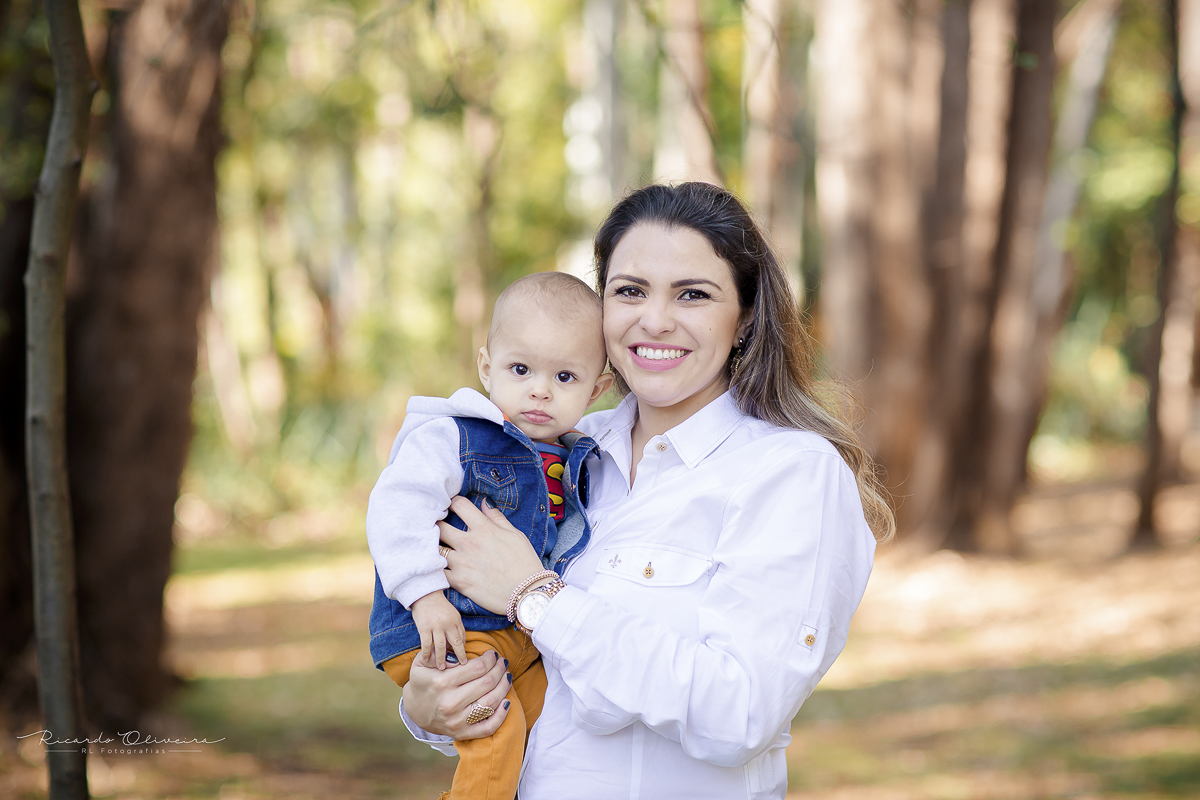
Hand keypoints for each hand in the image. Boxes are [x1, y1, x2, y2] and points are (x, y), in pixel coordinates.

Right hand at [402, 649, 512, 739]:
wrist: (414, 710)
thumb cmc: (422, 682)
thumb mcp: (422, 662)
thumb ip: (438, 653)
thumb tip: (458, 653)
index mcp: (441, 682)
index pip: (477, 668)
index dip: (491, 659)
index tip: (493, 654)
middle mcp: (450, 703)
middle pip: (487, 683)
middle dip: (500, 669)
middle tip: (502, 663)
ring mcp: (457, 720)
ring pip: (491, 702)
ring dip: (504, 687)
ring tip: (506, 676)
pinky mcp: (462, 733)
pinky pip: (488, 727)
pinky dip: (501, 715)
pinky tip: (507, 701)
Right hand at [410, 592, 468, 668]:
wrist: (425, 594)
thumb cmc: (439, 606)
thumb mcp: (452, 614)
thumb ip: (456, 628)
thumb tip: (460, 644)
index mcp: (456, 620)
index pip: (462, 638)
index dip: (463, 650)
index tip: (464, 660)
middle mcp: (448, 624)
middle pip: (455, 643)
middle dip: (458, 656)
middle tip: (460, 667)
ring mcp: (435, 626)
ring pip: (441, 646)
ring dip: (441, 659)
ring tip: (442, 667)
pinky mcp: (424, 628)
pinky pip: (426, 644)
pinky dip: (426, 653)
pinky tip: (426, 659)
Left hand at [438, 496, 545, 614]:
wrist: (528, 594)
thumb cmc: (524, 563)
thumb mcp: (515, 534)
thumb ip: (497, 518)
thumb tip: (485, 502)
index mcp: (484, 529)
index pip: (460, 505)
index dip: (453, 502)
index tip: (450, 506)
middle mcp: (469, 543)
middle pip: (440, 526)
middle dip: (437, 524)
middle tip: (437, 527)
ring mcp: (462, 563)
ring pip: (435, 549)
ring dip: (434, 547)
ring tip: (435, 548)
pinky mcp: (459, 582)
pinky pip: (437, 571)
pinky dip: (435, 568)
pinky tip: (438, 567)